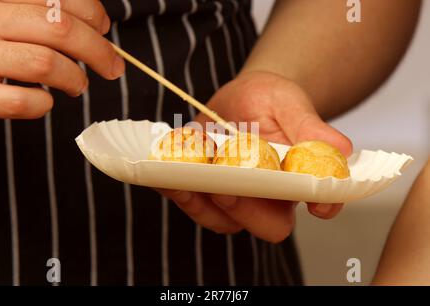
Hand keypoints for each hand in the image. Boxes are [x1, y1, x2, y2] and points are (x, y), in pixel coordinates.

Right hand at [0, 0, 124, 118]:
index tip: (103, 28)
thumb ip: (35, 11)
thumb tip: (95, 26)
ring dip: (74, 78)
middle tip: (113, 68)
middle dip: (99, 51)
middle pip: (61, 30)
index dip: (93, 12)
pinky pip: (19, 101)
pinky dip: (43, 104)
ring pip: (45, 63)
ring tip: (78, 85)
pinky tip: (44, 100)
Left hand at [159, 71, 352, 242]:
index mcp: (299, 178)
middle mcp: (270, 197)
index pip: (320, 201)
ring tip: (184, 181)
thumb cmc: (272, 100)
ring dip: (203, 204)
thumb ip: (309, 127)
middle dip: (247, 208)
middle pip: (267, 223)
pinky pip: (196, 205)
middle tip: (226, 187)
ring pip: (224, 220)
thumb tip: (342, 149)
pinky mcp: (209, 193)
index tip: (316, 204)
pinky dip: (179, 193)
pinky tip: (166, 177)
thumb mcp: (289, 103)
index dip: (323, 205)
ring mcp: (238, 199)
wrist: (242, 98)